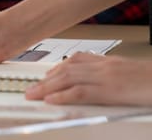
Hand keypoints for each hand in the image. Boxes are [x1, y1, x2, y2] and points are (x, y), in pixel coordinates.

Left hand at [25, 53, 151, 105]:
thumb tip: (95, 86)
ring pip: (69, 79)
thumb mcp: (130, 75)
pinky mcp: (113, 90)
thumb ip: (112, 76)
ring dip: (47, 88)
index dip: (57, 69)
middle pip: (67, 70)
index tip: (44, 77)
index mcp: (110, 62)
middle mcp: (105, 66)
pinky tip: (52, 100)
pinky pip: (83, 92)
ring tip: (33, 95)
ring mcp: (108, 77)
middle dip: (46, 80)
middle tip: (30, 89)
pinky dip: (64, 95)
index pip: (76, 60)